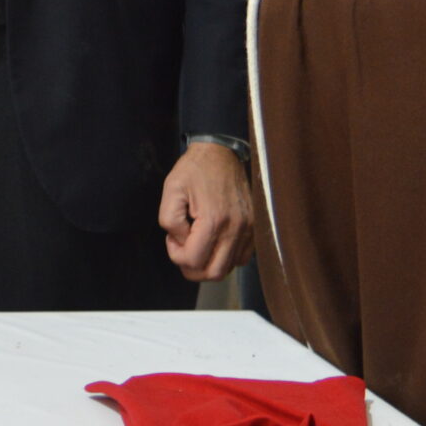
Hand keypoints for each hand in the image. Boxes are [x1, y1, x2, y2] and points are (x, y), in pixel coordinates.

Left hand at [159, 141, 255, 281]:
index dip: (176, 255)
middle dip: (192, 268)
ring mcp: (248, 229)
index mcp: (213, 219)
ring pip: (229, 268)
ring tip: (197, 242)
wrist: (221, 152)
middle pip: (213, 273)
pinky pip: (242, 258)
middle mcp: (235, 228)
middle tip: (182, 249)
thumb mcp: (171, 189)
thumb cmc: (194, 169)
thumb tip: (182, 243)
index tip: (173, 238)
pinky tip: (214, 241)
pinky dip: (225, 258)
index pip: (193, 261)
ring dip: (209, 264)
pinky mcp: (254, 227)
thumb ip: (170, 221)